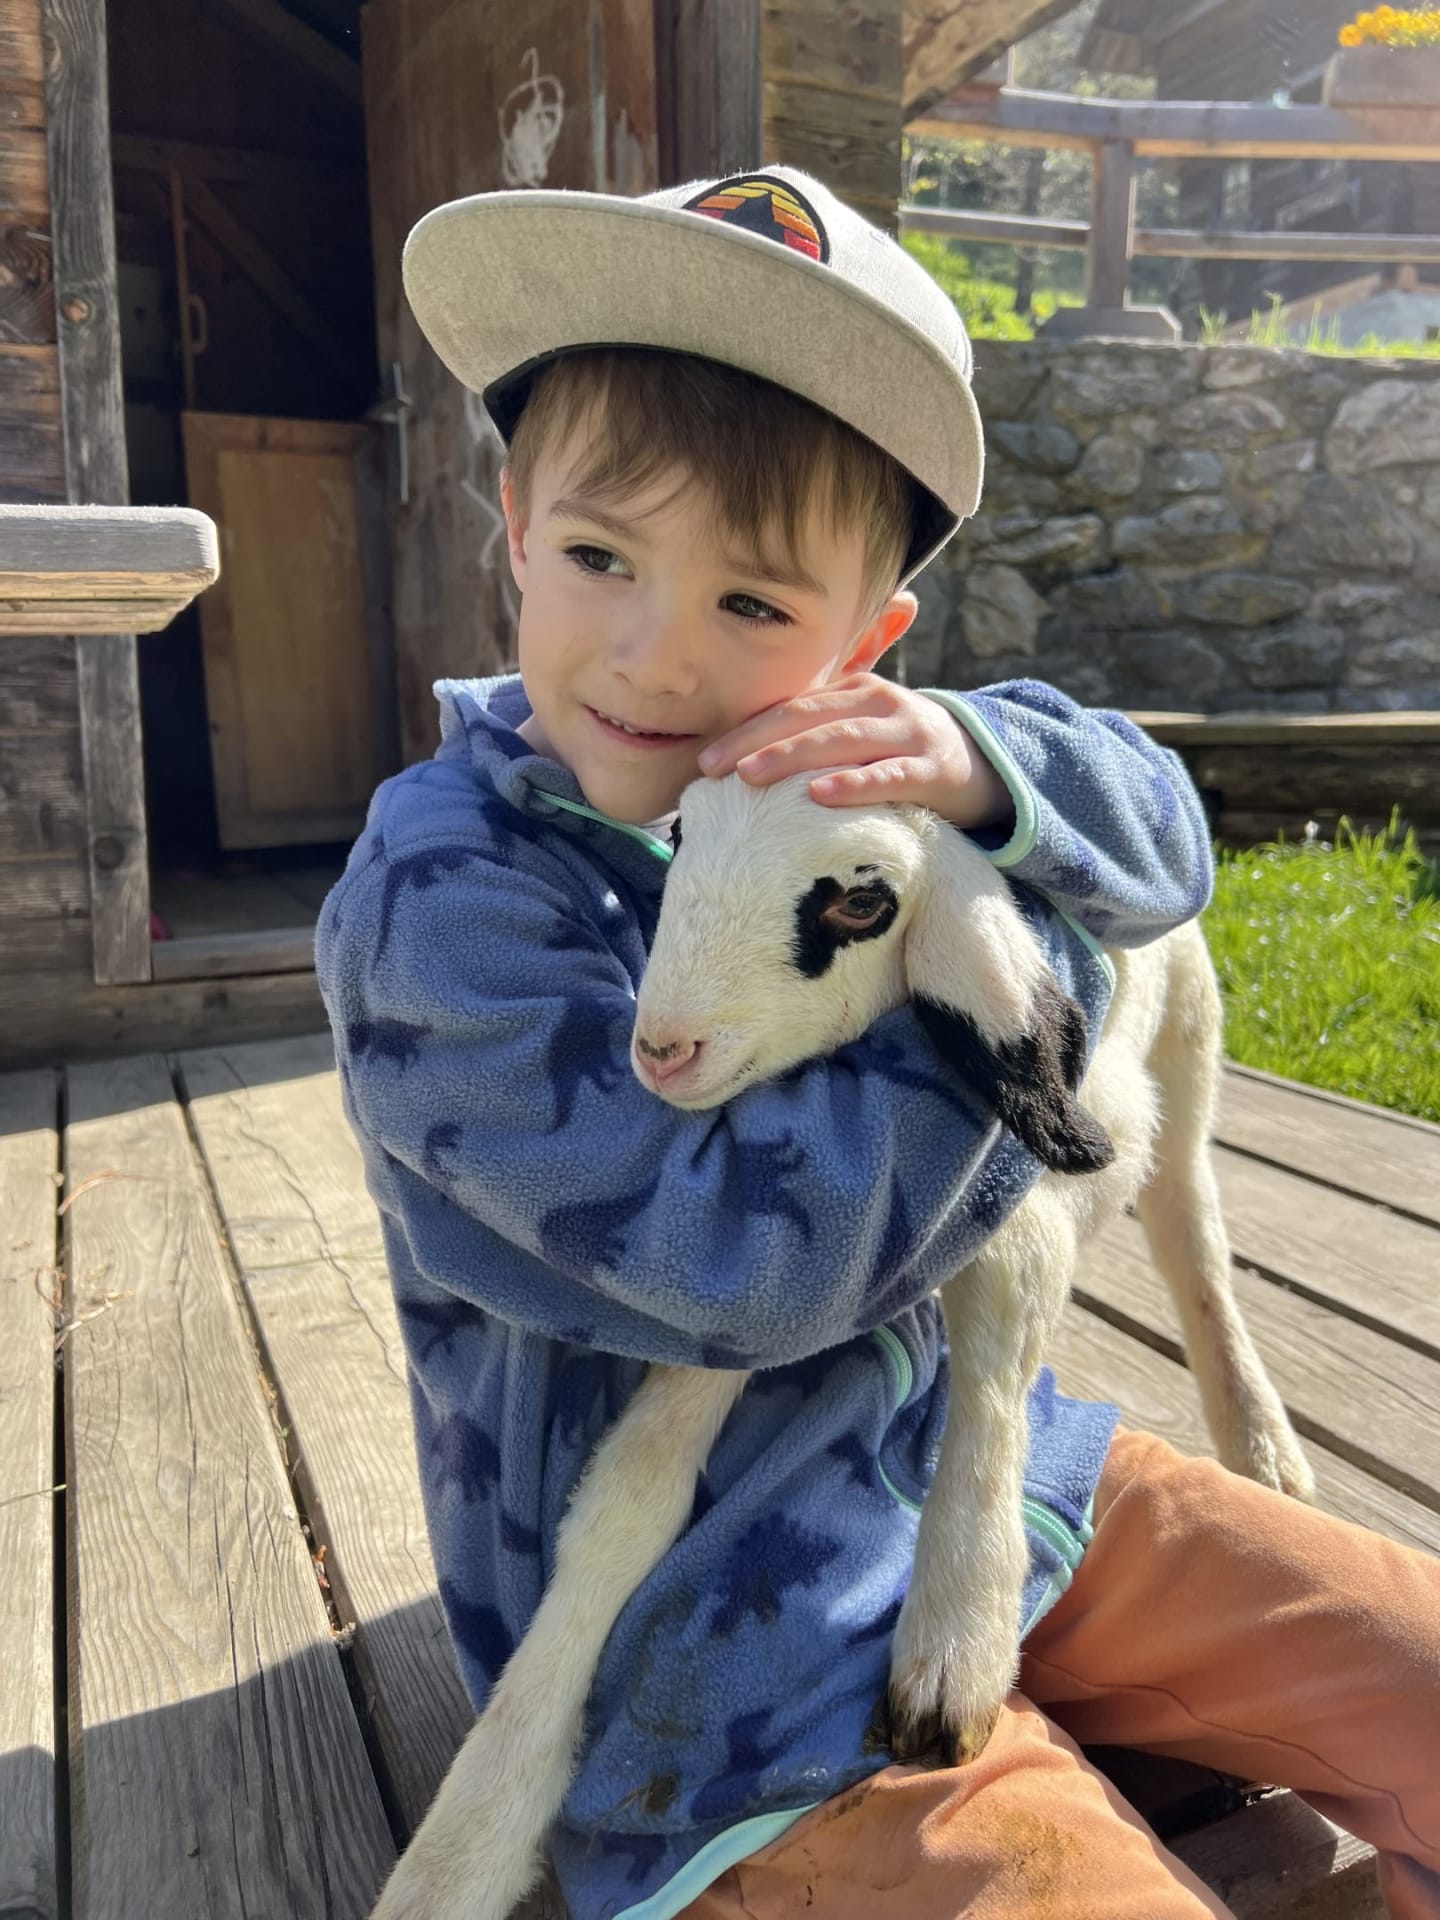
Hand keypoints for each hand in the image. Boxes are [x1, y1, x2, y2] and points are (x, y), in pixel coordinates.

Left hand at [698, 673, 1014, 832]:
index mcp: (853, 691)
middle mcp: (878, 703)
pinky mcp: (932, 770)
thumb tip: (746, 757)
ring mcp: (907, 733)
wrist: (984, 763)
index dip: (745, 730)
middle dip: (754, 742)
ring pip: (841, 741)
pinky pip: (888, 776)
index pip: (790, 707)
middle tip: (712, 768)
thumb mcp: (862, 727)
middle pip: (806, 719)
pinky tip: (820, 796)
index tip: (705, 759)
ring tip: (750, 777)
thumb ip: (816, 730)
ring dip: (791, 757)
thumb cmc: (901, 752)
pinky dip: (854, 784)